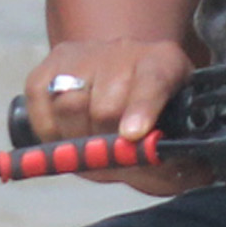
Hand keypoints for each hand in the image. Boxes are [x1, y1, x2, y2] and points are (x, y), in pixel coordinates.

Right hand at [25, 38, 204, 196]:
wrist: (121, 74)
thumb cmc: (153, 115)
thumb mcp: (177, 132)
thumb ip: (182, 162)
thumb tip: (183, 176)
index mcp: (165, 64)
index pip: (153, 82)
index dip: (142, 108)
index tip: (134, 135)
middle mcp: (125, 50)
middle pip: (106, 106)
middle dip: (108, 146)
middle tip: (114, 163)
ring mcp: (85, 54)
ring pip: (70, 106)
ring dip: (78, 140)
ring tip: (93, 149)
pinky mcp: (51, 62)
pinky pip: (41, 104)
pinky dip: (50, 131)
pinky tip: (68, 136)